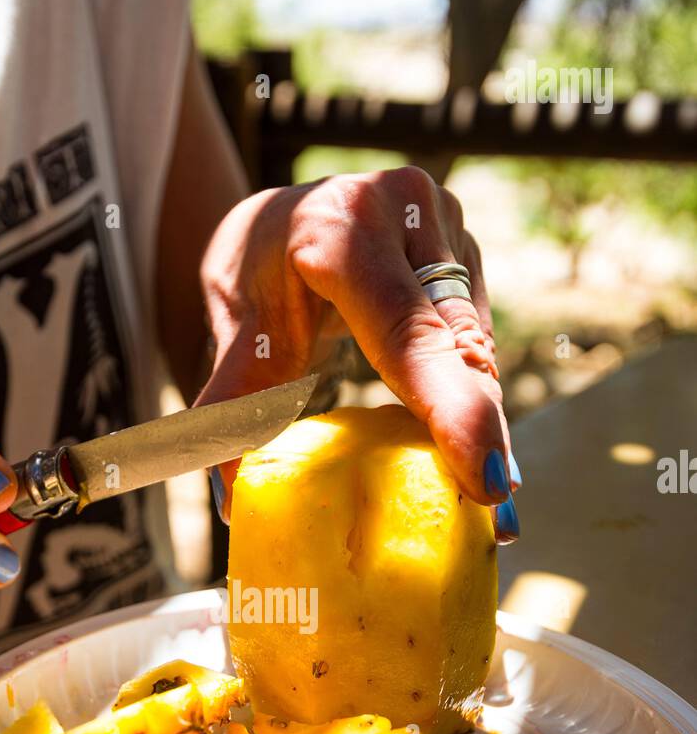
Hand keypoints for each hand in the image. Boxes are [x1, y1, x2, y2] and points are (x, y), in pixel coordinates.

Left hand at [197, 168, 518, 537]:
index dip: (452, 410)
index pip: (408, 333)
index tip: (487, 481)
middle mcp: (406, 212)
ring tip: (495, 506)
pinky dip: (475, 397)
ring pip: (476, 347)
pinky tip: (481, 454)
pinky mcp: (467, 247)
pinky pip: (477, 336)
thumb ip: (236, 404)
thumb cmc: (258, 267)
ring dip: (484, 425)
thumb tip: (231, 501)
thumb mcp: (238, 324)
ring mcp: (446, 225)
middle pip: (455, 347)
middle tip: (501, 522)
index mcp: (343, 228)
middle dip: (481, 438)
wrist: (284, 211)